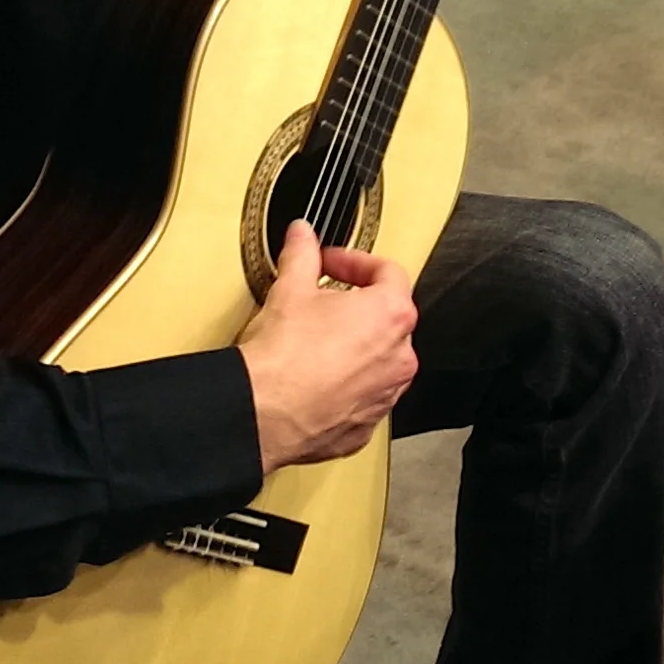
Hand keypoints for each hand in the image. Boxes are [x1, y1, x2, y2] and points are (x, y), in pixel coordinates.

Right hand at [236, 221, 418, 473]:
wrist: (264, 415)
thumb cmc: (284, 359)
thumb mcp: (290, 289)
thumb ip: (303, 254)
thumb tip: (302, 237)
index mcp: (391, 315)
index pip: (388, 271)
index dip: (354, 262)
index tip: (331, 263)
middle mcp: (399, 356)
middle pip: (387, 316)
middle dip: (355, 304)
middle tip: (322, 299)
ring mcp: (386, 394)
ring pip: (378, 359)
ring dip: (354, 346)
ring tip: (316, 341)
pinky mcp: (367, 425)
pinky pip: (364, 395)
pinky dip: (346, 383)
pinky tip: (316, 377)